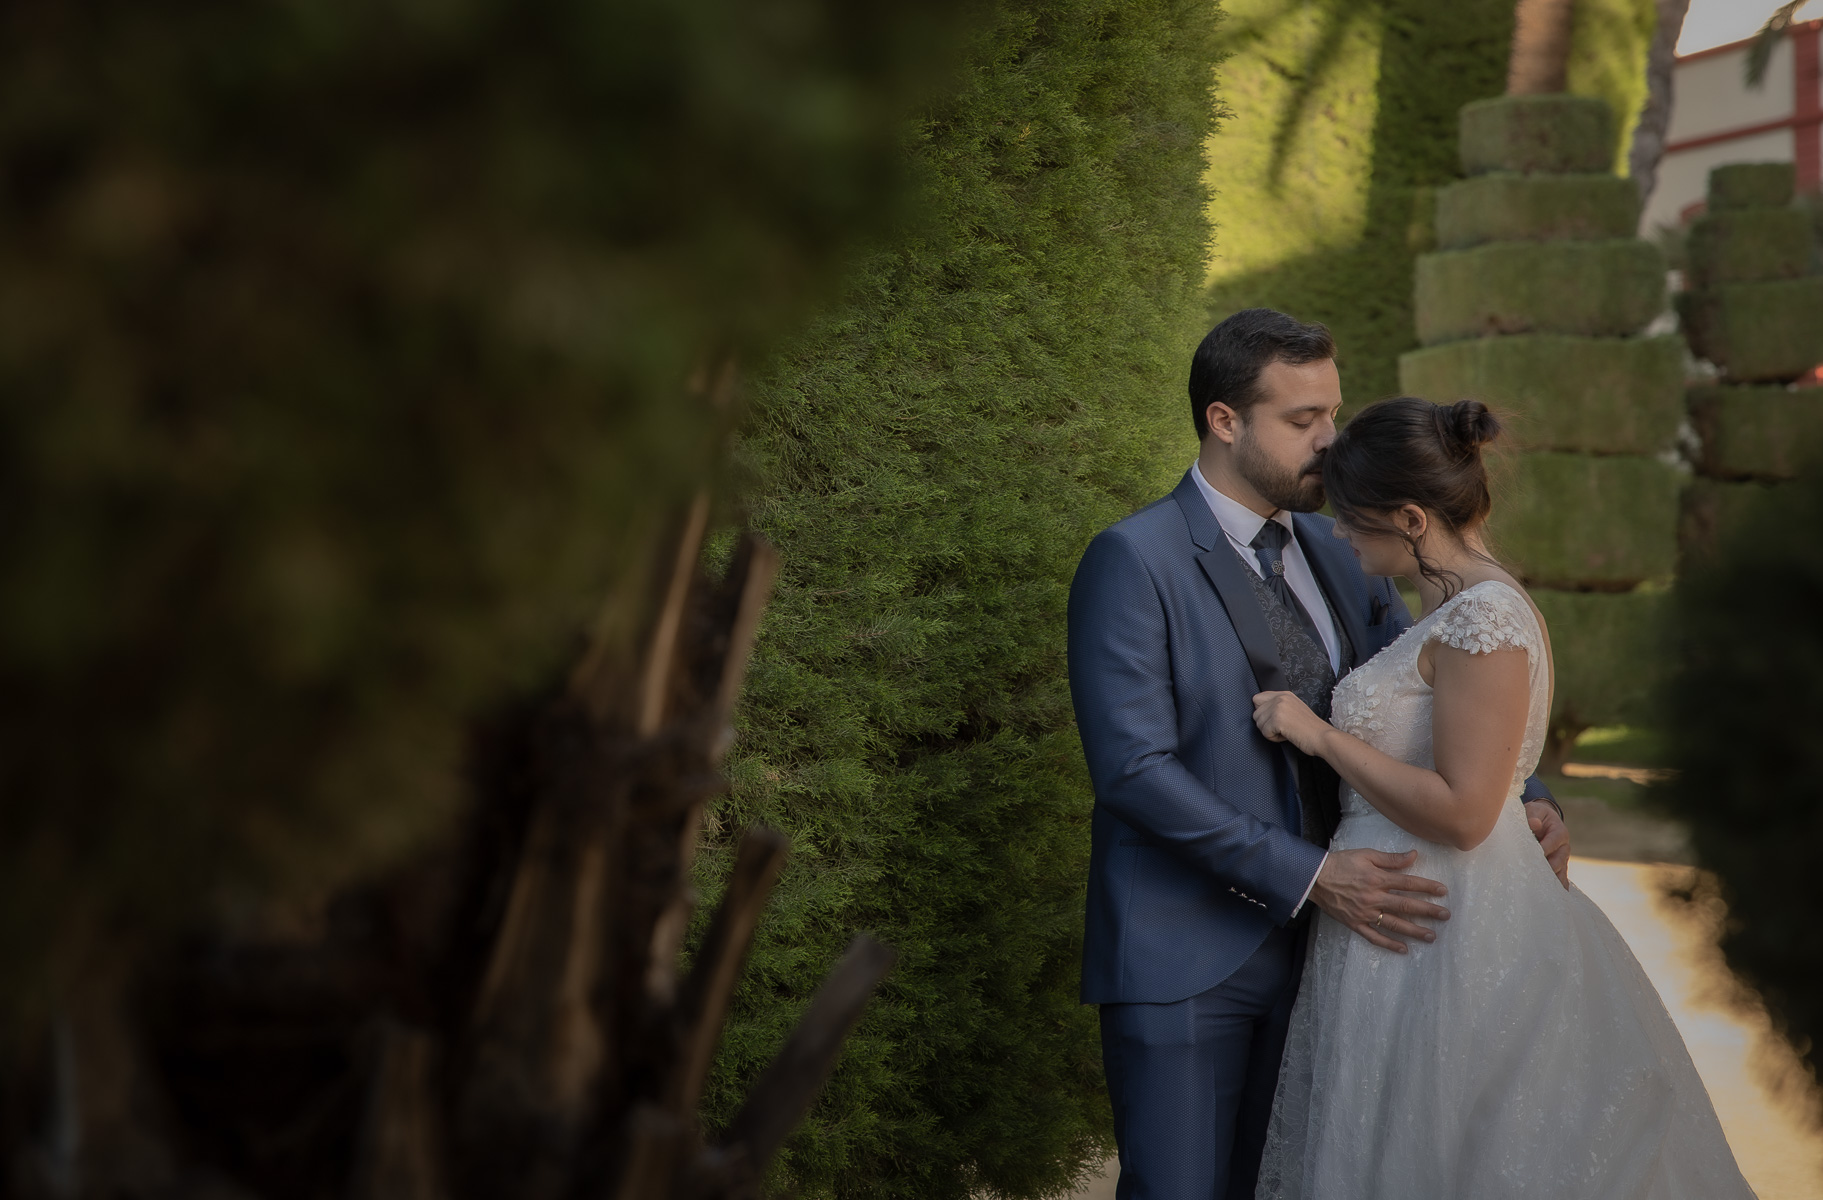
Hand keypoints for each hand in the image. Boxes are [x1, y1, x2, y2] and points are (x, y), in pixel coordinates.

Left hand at [1252, 690, 1329, 754]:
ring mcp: (1278, 707)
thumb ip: (1278, 706)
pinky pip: (1264, 732)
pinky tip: (1287, 735)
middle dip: (1266, 724)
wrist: (1322, 737)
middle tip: (1283, 727)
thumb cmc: (1309, 728)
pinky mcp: (1278, 719)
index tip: (1275, 719)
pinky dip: (1274, 738)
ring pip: (1259, 723)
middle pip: (1256, 713)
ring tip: (1287, 731)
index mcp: (1284, 694)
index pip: (1257, 698)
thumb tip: (1260, 711)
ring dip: (1270, 732)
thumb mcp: (1293, 709)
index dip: (1262, 712)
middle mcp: (1280, 698)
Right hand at [1309, 848, 1449, 952]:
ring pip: (1394, 924)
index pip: (1408, 884)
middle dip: (1428, 911)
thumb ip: (1391, 858)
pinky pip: (1374, 937)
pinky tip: (1404, 949)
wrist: (1314, 877)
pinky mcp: (1355, 923)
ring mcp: (1365, 913)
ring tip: (1431, 936)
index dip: (1427, 887)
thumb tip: (1413, 856)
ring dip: (1414, 931)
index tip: (1443, 892)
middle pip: (1406, 906)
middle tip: (1445, 916)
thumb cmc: (1341, 863)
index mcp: (1377, 879)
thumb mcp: (1366, 854)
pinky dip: (1389, 944)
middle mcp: (1374, 898)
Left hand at [1526, 800, 1570, 888]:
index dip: (1544, 849)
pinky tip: (1553, 898)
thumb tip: (1534, 824)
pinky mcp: (1558, 868)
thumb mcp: (1533, 810)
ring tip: (1542, 891)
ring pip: (1560, 872)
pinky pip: (1560, 879)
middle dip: (1547, 867)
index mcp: (1560, 832)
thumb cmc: (1535, 815)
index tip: (1534, 855)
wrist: (1541, 820)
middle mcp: (1563, 848)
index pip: (1553, 842)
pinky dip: (1557, 888)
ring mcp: (1562, 859)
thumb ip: (1533, 816)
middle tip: (1533, 875)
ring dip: (1551, 881)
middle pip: (1558, 861)